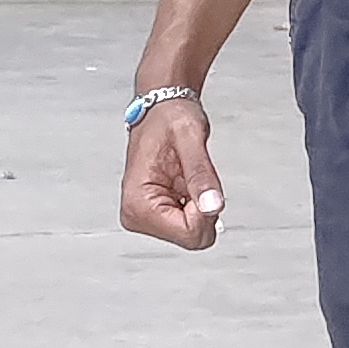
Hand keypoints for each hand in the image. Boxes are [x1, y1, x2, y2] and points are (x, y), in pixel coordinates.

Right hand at [120, 96, 224, 252]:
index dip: (206, 209)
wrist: (161, 109)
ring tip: (183, 176)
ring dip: (198, 204)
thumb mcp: (190, 139)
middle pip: (192, 238)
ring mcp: (144, 218)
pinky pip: (189, 224)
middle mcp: (136, 216)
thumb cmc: (170, 118)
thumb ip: (201, 175)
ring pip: (193, 233)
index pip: (191, 235)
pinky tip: (181, 182)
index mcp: (138, 204)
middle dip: (202, 209)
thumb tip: (213, 207)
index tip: (195, 181)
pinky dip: (194, 204)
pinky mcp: (153, 216)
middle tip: (190, 178)